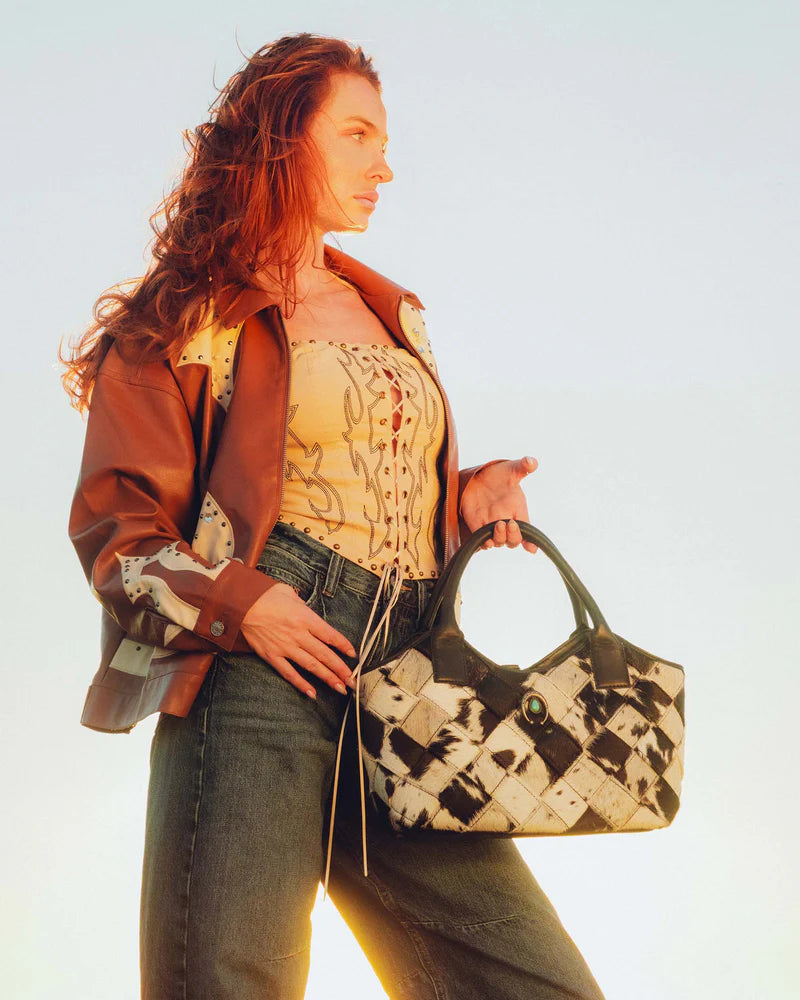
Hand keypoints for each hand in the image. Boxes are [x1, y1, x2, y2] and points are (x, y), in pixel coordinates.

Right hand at [240, 583, 357, 699]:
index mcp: (305, 618)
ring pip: (311, 666)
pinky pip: (289, 673)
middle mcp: (298, 634)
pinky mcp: (272, 656)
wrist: (241, 604)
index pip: (330, 635)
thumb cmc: (265, 595)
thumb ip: (302, 605)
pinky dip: (301, 684)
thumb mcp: (289, 593)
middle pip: (325, 654)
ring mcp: (285, 647)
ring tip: (340, 689)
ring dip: (327, 678)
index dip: (343, 646)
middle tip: (352, 680)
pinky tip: (312, 693)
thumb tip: (308, 611)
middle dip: (341, 669)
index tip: (353, 655)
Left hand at [460, 455, 538, 553]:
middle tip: (509, 524)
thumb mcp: (511, 469)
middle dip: (513, 536)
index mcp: (518, 511)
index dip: (530, 541)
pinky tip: (485, 539)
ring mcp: (492, 526)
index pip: (527, 531)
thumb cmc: (499, 475)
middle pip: (513, 540)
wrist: (478, 476)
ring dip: (499, 538)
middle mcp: (507, 521)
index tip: (530, 547)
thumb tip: (532, 462)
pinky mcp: (477, 526)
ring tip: (498, 525)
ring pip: (499, 543)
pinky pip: (482, 542)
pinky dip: (484, 543)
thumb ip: (522, 466)